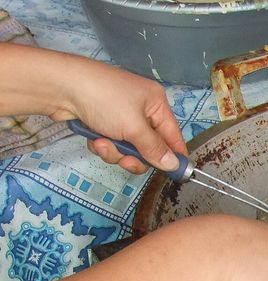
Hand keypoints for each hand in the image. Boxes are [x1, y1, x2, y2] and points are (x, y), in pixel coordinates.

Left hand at [52, 56, 186, 173]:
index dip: (173, 155)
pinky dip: (103, 144)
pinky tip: (93, 138)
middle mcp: (142, 108)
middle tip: (125, 161)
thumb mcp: (134, 127)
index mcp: (156, 103)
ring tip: (101, 143)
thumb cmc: (104, 100)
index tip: (174, 175)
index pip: (173, 135)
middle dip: (134, 156)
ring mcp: (121, 115)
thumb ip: (154, 149)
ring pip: (129, 148)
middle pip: (149, 146)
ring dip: (115, 151)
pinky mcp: (103, 121)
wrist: (59, 86)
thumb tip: (174, 165)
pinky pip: (112, 143)